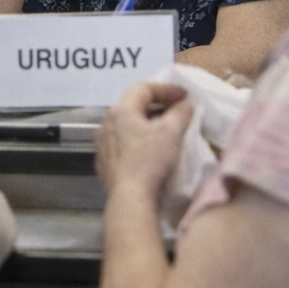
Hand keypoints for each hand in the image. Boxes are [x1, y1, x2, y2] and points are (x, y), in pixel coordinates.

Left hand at [96, 82, 192, 202]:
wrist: (130, 198)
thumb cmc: (150, 161)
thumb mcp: (171, 133)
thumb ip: (180, 113)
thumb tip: (185, 104)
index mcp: (120, 111)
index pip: (144, 89)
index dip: (167, 89)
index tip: (185, 95)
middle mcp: (106, 124)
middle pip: (133, 106)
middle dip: (157, 105)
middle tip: (177, 109)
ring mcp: (103, 145)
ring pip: (127, 127)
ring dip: (147, 124)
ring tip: (166, 129)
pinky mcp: (106, 164)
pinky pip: (124, 145)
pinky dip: (139, 142)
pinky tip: (151, 151)